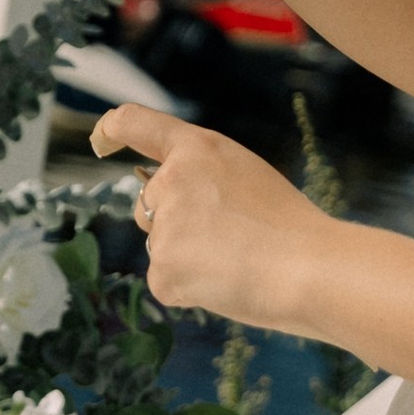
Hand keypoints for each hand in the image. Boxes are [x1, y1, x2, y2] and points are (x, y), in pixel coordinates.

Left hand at [89, 100, 330, 329]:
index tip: (102, 139)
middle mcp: (171, 181)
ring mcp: (164, 227)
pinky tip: (225, 285)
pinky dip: (190, 290)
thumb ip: (204, 178)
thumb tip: (172, 206)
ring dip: (188, 259)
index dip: (114, 129)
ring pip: (162, 247)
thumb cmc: (292, 227)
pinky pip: (166, 282)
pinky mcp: (163, 271)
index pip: (138, 124)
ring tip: (238, 262)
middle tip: (229, 239)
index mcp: (197, 149)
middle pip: (150, 205)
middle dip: (175, 224)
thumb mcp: (246, 175)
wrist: (311, 270)